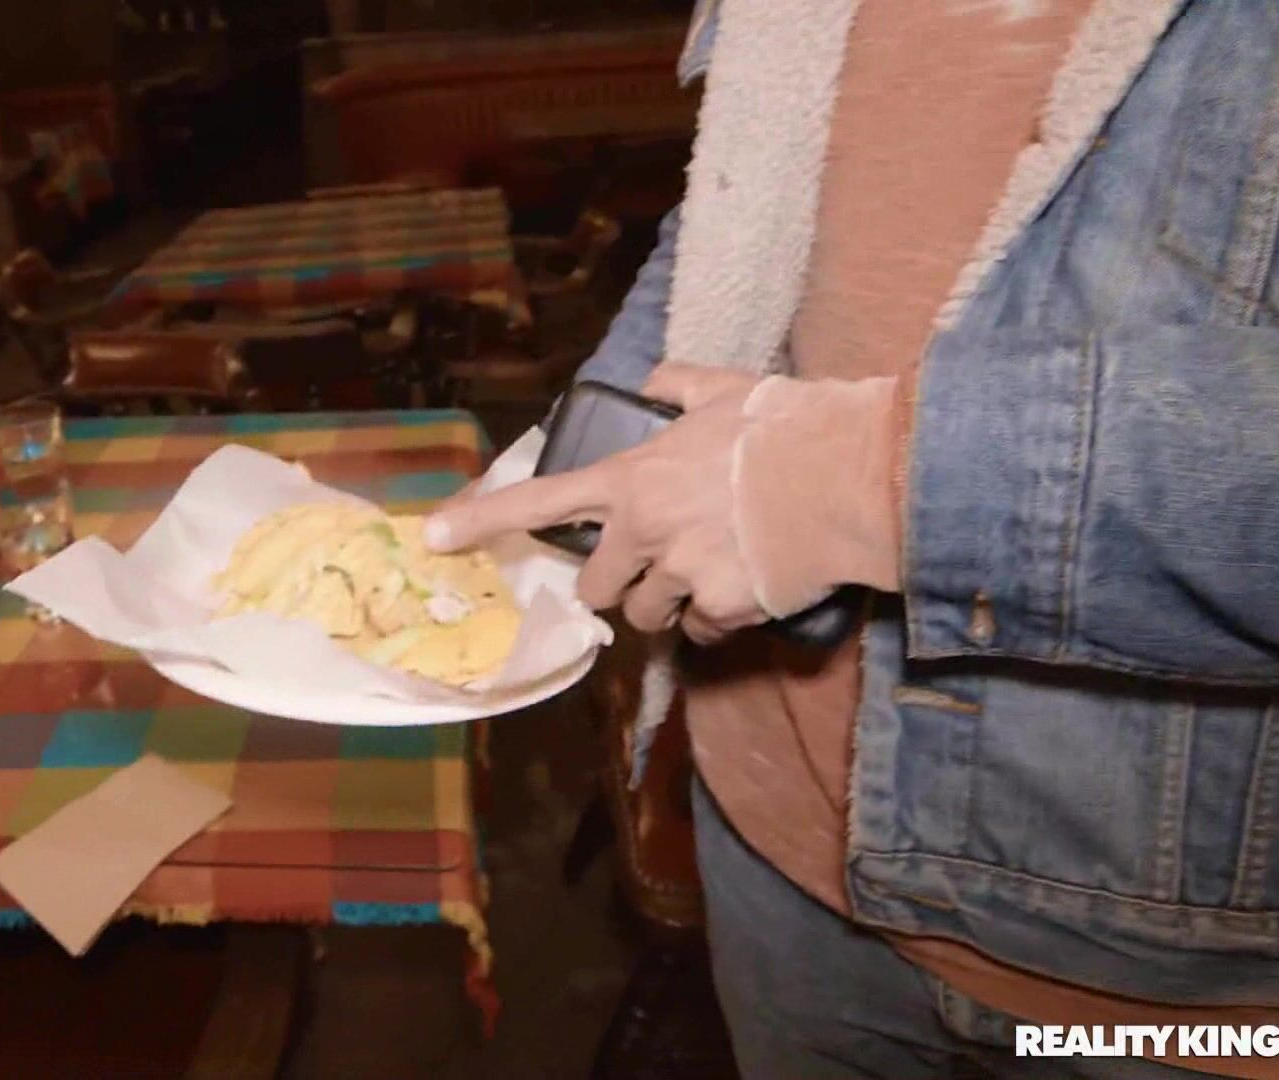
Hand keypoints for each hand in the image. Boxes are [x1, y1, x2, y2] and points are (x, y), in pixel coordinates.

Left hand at [425, 366, 767, 642]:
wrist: (844, 475)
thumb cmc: (780, 426)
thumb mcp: (722, 388)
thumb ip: (677, 386)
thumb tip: (653, 380)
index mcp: (630, 478)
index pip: (539, 501)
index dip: (482, 520)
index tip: (435, 536)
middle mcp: (641, 531)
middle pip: (596, 584)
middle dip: (618, 581)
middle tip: (652, 564)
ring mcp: (678, 574)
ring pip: (647, 612)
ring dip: (666, 603)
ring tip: (706, 573)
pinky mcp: (719, 609)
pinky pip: (698, 630)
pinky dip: (712, 619)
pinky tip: (739, 592)